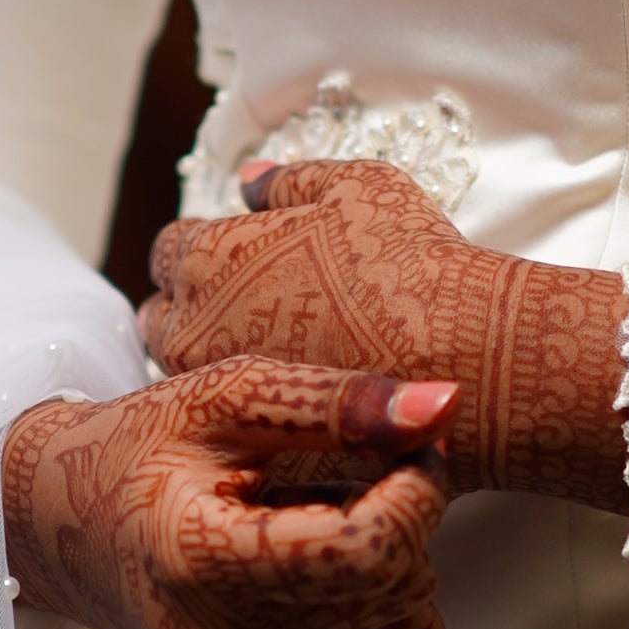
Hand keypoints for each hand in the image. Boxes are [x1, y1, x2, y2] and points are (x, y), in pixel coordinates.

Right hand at [1, 358, 456, 628]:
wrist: (63, 524)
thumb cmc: (144, 451)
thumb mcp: (231, 396)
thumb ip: (338, 401)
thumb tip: (442, 406)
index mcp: (202, 560)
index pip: (366, 552)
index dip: (417, 493)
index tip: (409, 455)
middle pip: (395, 598)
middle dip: (407, 528)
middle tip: (361, 483)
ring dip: (398, 587)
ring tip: (335, 536)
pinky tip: (336, 589)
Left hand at [139, 158, 628, 510]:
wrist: (465, 359)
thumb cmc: (414, 263)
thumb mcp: (359, 188)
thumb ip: (290, 180)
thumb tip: (250, 180)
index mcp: (210, 259)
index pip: (169, 250)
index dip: (202, 250)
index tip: (234, 260)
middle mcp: (196, 329)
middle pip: (163, 318)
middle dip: (192, 311)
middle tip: (244, 311)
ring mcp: (223, 398)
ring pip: (187, 379)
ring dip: (214, 365)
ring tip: (272, 359)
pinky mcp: (257, 449)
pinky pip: (236, 431)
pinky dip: (255, 416)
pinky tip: (297, 407)